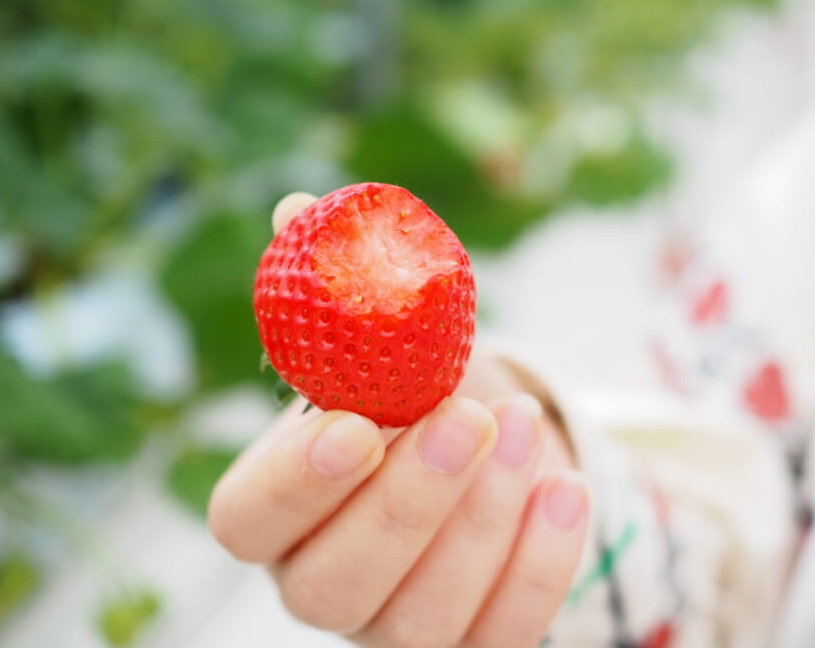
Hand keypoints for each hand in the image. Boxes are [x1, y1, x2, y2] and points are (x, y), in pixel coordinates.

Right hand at [208, 192, 589, 647]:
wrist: (485, 448)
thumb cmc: (418, 392)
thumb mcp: (387, 337)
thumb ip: (345, 284)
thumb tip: (299, 210)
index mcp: (276, 506)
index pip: (246, 519)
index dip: (293, 482)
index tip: (355, 420)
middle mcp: (320, 580)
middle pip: (333, 583)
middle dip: (408, 501)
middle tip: (469, 417)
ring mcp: (393, 627)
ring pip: (419, 621)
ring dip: (482, 524)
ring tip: (524, 425)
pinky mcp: (469, 646)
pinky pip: (499, 638)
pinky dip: (541, 565)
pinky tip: (568, 485)